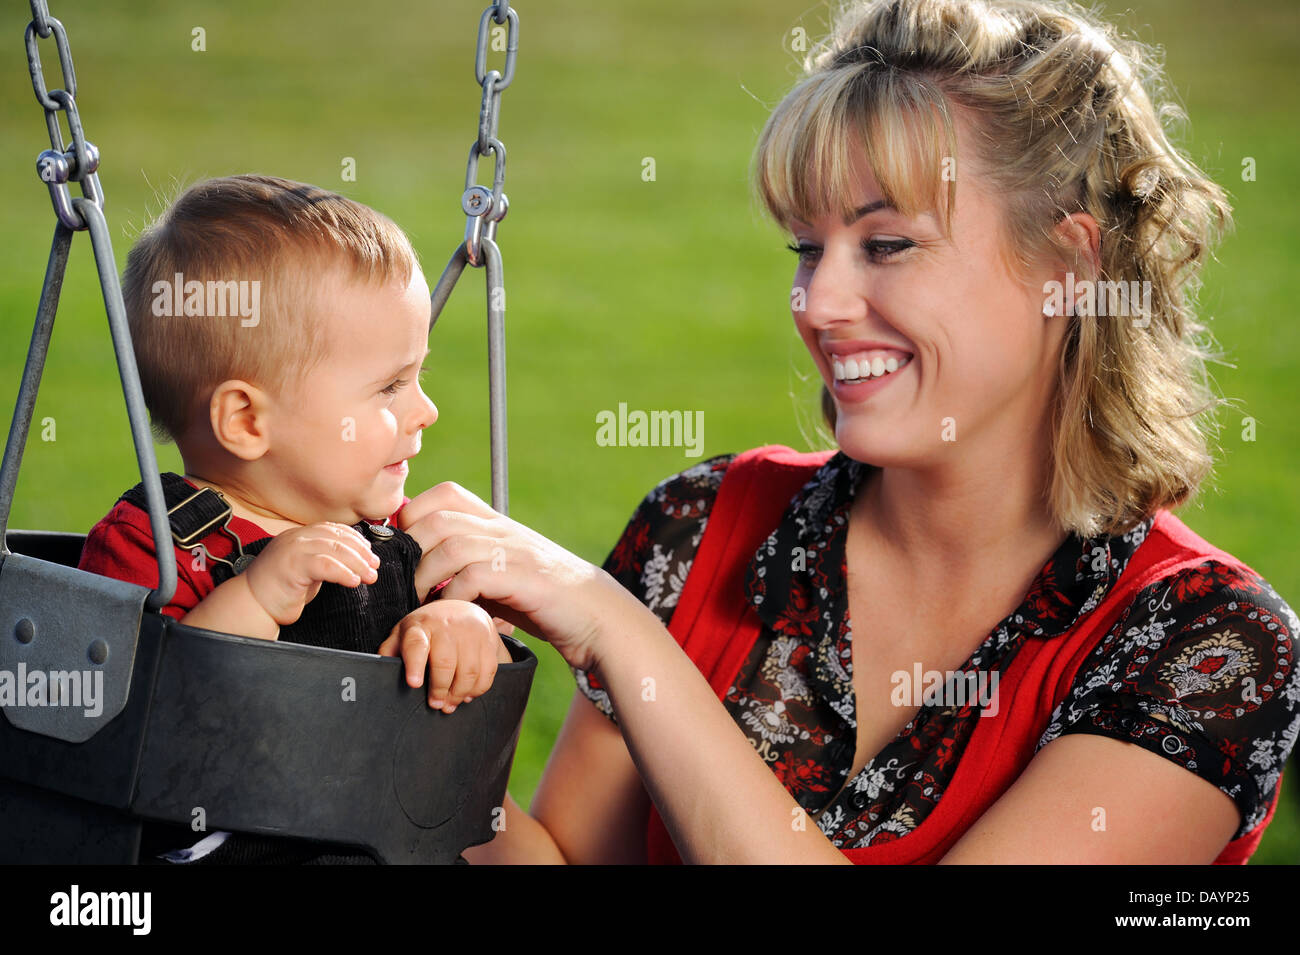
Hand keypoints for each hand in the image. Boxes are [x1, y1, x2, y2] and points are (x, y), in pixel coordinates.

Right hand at [241, 522, 379, 626]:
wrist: (252, 604)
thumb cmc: (280, 590)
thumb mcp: (306, 568)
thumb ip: (325, 559)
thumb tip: (355, 559)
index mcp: (300, 535)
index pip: (334, 530)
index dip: (356, 540)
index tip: (370, 554)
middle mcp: (297, 537)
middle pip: (338, 538)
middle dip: (361, 553)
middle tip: (374, 567)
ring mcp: (293, 549)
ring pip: (335, 550)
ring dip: (358, 563)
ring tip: (370, 576)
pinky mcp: (292, 565)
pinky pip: (325, 565)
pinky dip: (343, 573)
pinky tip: (353, 581)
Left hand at [377, 598, 511, 710]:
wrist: (460, 609)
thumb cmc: (426, 629)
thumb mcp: (403, 634)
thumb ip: (391, 651)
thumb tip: (379, 668)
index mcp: (420, 626)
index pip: (417, 645)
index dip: (415, 665)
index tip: (414, 684)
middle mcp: (447, 626)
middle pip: (445, 663)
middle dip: (440, 689)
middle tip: (435, 704)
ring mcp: (471, 633)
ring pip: (468, 671)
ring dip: (459, 694)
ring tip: (450, 704)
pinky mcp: (489, 641)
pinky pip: (487, 672)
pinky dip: (478, 689)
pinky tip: (467, 695)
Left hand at [396, 482, 636, 671]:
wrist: (594, 614)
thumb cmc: (542, 598)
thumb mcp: (499, 574)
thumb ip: (465, 568)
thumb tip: (418, 575)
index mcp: (495, 523)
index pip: (445, 495)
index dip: (414, 514)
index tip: (404, 548)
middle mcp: (501, 530)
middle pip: (438, 518)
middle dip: (410, 550)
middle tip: (403, 580)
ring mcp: (513, 552)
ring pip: (450, 547)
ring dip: (424, 577)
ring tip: (419, 601)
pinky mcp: (522, 578)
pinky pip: (472, 578)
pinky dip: (451, 596)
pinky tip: (451, 612)